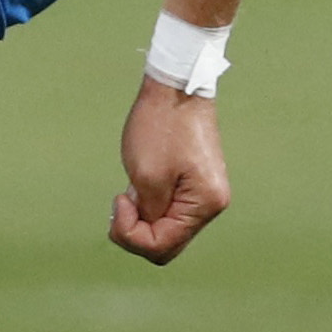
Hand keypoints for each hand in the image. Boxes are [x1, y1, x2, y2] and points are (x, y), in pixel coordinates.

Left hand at [109, 80, 230, 264]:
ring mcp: (205, 193)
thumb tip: (149, 229)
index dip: (131, 234)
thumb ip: (148, 214)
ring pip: (167, 228)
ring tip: (132, 187)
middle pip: (167, 243)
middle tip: (122, 200)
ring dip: (143, 216)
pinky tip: (141, 183)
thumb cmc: (161, 125)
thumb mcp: (146, 176)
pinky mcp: (196, 183)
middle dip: (136, 230)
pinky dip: (151, 205)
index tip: (119, 201)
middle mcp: (212, 204)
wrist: (175, 85)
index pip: (161, 246)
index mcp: (204, 204)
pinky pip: (170, 210)